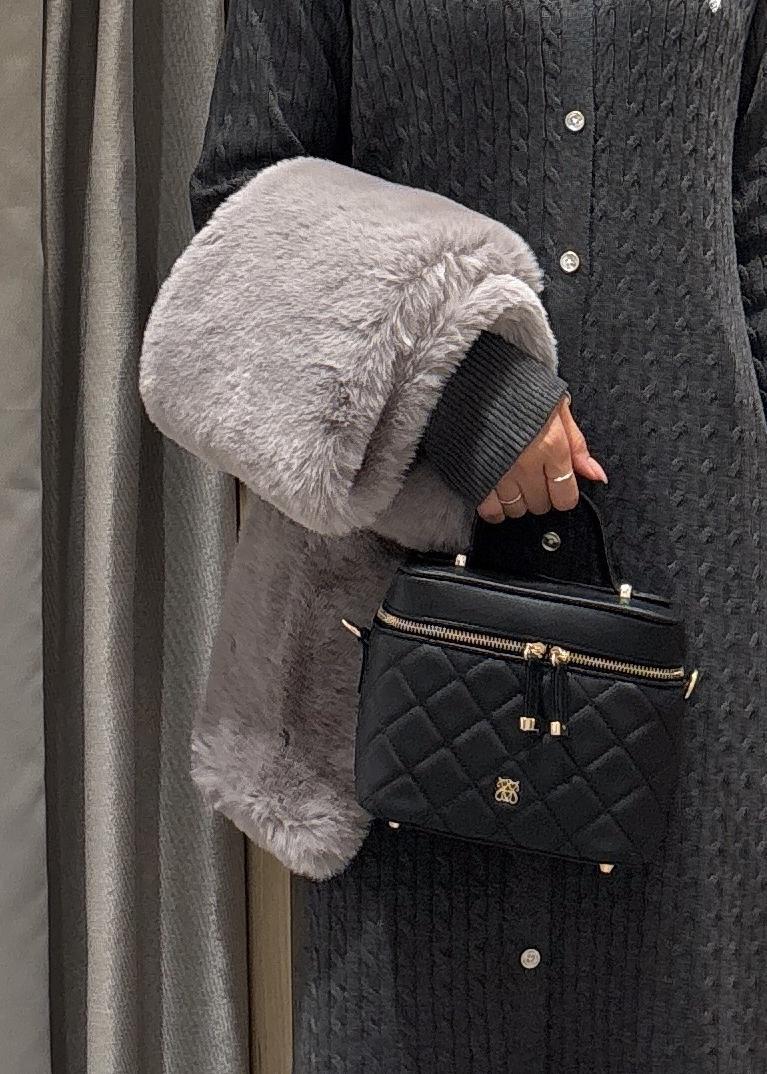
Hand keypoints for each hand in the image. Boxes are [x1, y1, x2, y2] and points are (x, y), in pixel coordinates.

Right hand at [477, 397, 607, 521]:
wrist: (476, 379)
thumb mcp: (557, 408)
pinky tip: (496, 499)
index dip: (563, 494)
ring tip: (514, 484)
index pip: (565, 496)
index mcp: (552, 447)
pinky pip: (489, 509)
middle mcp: (527, 465)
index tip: (557, 486)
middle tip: (534, 480)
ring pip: (516, 509)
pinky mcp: (475, 476)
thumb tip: (596, 475)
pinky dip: (495, 509)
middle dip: (541, 496)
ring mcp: (499, 473)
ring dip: (517, 501)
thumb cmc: (519, 389)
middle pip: (540, 504)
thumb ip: (577, 446)